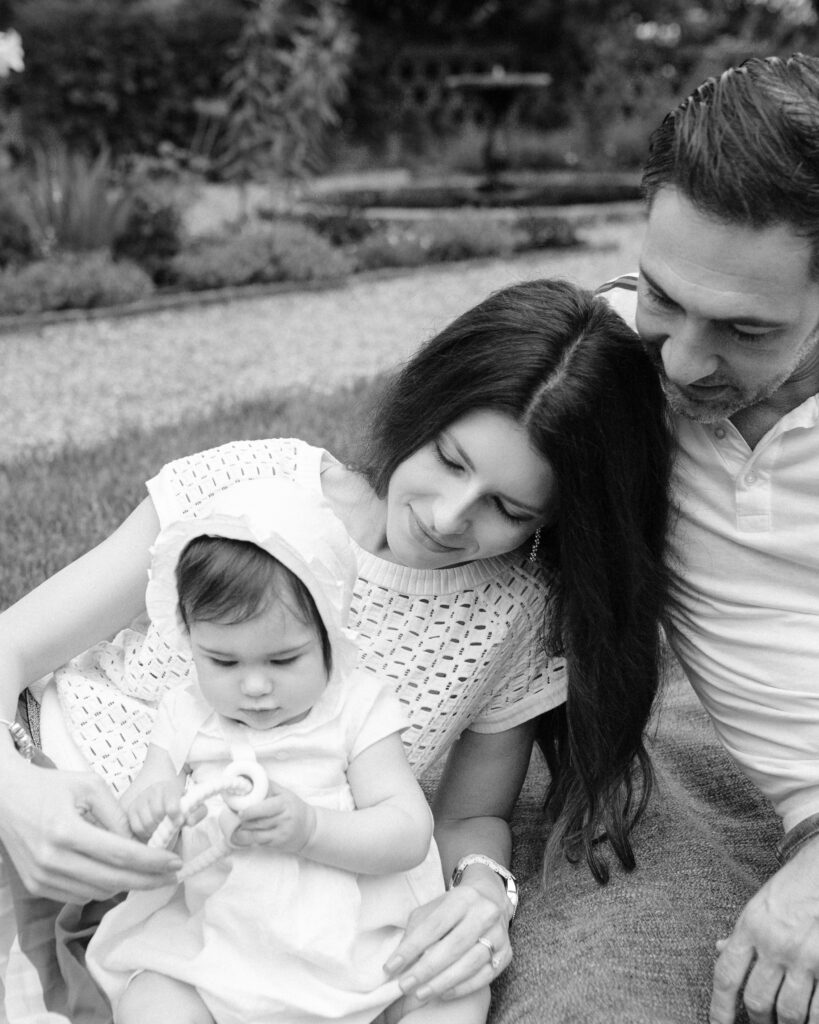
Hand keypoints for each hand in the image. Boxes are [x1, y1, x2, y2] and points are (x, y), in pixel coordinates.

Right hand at [0, 756, 182, 901]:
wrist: (3, 798)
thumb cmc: (48, 786)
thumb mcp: (89, 785)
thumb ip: (117, 814)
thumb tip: (138, 843)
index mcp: (66, 831)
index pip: (120, 855)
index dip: (152, 862)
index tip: (175, 863)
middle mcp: (52, 860)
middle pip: (113, 880)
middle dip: (148, 881)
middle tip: (171, 876)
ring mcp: (41, 878)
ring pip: (97, 892)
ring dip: (125, 885)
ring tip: (145, 871)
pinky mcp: (36, 886)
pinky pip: (78, 895)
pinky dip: (102, 886)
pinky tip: (115, 873)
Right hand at [127, 781, 203, 841]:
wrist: (164, 803)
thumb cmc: (180, 807)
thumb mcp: (193, 808)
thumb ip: (197, 813)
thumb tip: (189, 821)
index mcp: (170, 788)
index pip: (170, 796)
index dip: (173, 807)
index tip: (178, 819)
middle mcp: (153, 790)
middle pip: (157, 813)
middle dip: (165, 825)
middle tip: (170, 829)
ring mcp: (140, 799)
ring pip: (147, 823)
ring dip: (155, 831)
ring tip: (161, 830)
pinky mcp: (130, 810)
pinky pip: (137, 828)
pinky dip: (145, 833)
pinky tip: (151, 830)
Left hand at [232, 780, 315, 853]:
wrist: (309, 828)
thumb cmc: (294, 808)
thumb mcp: (285, 793)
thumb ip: (268, 787)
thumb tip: (250, 780)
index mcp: (284, 804)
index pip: (264, 808)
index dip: (250, 811)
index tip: (240, 812)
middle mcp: (284, 819)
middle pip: (258, 822)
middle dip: (245, 821)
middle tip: (238, 817)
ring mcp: (281, 833)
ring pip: (257, 834)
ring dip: (245, 831)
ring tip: (241, 825)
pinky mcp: (278, 844)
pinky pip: (259, 843)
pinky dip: (250, 839)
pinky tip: (247, 834)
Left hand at [383, 865, 511, 1002]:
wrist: (490, 897)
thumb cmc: (454, 906)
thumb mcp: (433, 908)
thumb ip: (416, 930)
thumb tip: (399, 962)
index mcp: (463, 897)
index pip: (434, 926)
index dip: (411, 948)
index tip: (391, 967)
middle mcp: (484, 913)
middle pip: (453, 946)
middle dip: (425, 969)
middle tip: (404, 985)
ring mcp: (499, 934)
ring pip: (470, 964)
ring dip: (442, 982)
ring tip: (421, 993)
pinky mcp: (506, 953)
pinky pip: (485, 976)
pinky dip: (462, 987)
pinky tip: (444, 993)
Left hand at [710, 835, 818, 1023]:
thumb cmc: (791, 890)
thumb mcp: (758, 905)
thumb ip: (741, 933)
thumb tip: (718, 950)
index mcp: (750, 927)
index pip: (726, 976)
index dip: (720, 1008)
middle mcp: (774, 944)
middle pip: (757, 1001)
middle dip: (758, 1021)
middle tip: (762, 1023)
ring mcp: (804, 957)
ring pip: (790, 1012)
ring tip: (786, 1023)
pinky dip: (813, 1019)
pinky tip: (809, 1019)